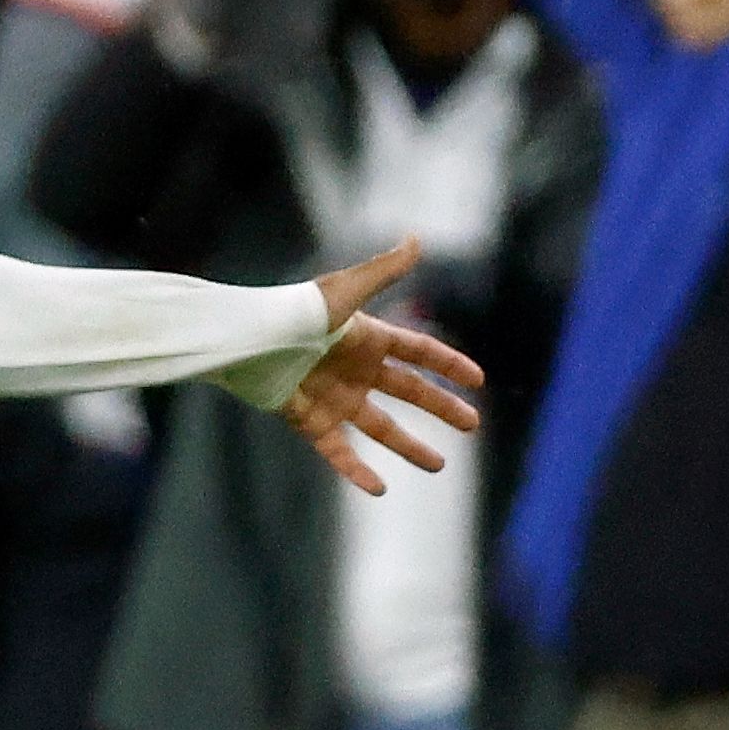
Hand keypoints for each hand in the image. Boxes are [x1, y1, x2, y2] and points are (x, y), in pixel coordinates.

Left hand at [280, 239, 485, 495]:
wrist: (250, 341)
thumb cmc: (296, 311)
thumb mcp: (345, 291)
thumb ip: (383, 271)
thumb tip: (417, 241)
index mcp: (367, 339)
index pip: (418, 353)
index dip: (448, 364)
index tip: (477, 380)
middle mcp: (356, 370)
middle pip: (409, 392)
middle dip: (441, 408)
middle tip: (472, 425)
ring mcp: (335, 398)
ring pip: (381, 428)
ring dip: (410, 447)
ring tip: (438, 465)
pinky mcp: (311, 422)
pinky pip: (339, 452)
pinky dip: (357, 471)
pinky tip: (380, 489)